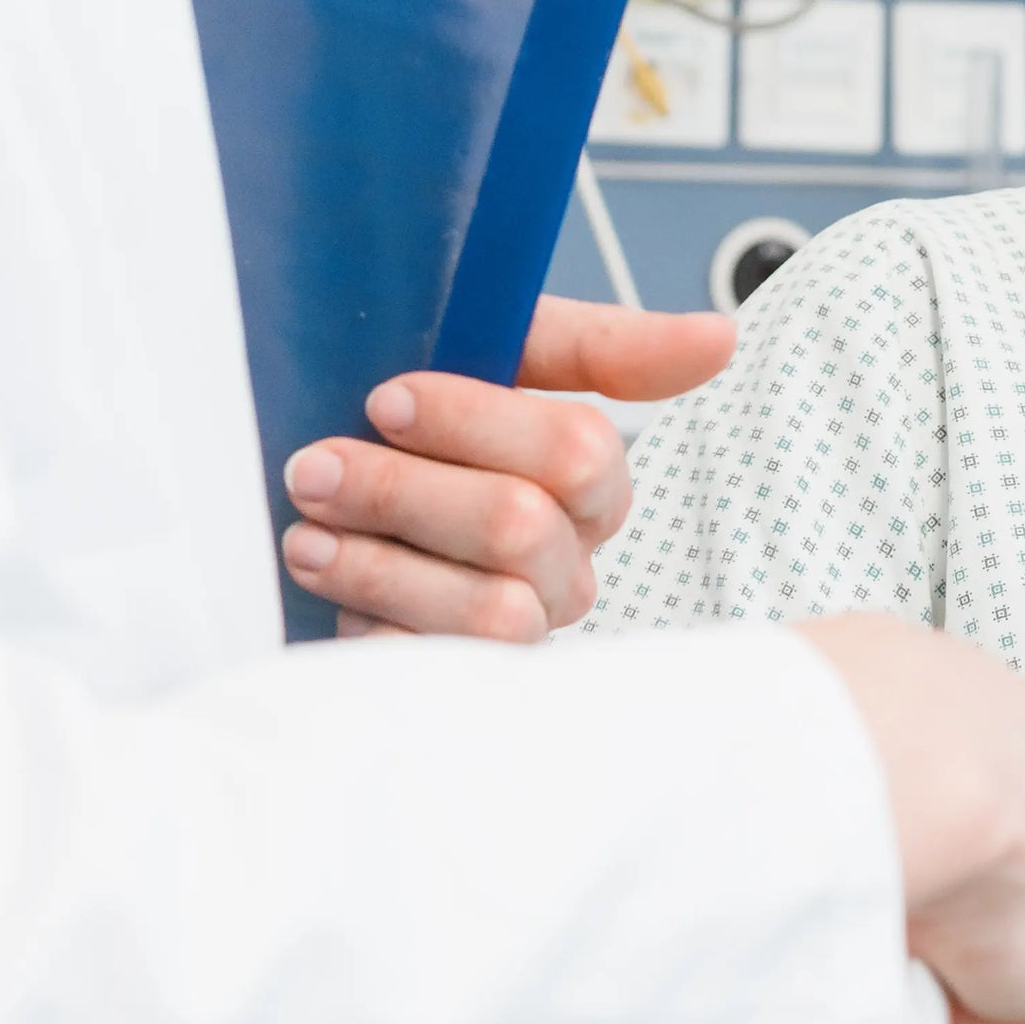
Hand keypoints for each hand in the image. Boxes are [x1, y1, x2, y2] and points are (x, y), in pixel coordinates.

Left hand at [286, 297, 734, 640]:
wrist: (303, 491)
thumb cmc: (405, 420)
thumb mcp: (496, 355)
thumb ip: (604, 346)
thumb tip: (721, 335)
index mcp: (589, 486)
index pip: (579, 453)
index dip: (476, 422)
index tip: (386, 398)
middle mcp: (568, 565)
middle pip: (522, 527)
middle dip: (404, 491)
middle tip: (317, 467)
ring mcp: (522, 631)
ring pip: (491, 610)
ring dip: (380, 563)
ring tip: (305, 532)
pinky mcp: (461, 687)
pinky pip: (436, 671)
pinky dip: (369, 627)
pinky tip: (328, 591)